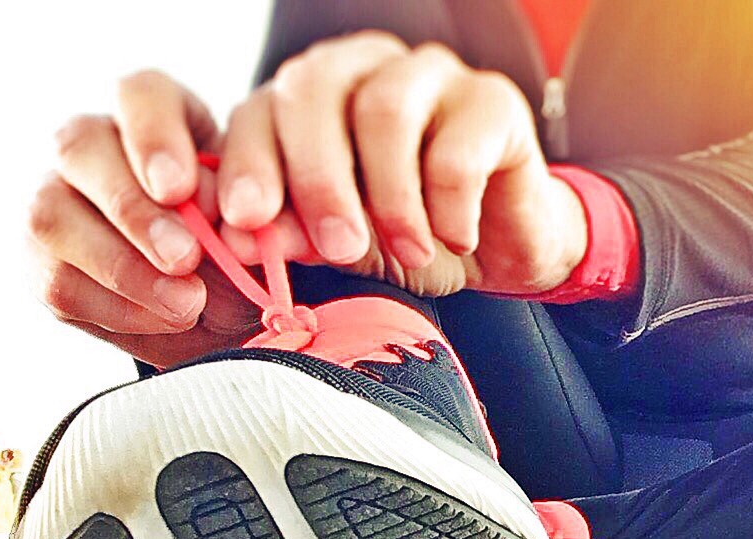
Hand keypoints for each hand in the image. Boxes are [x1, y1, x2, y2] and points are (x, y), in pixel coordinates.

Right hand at [28, 71, 262, 366]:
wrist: (230, 310)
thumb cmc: (249, 250)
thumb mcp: (263, 227)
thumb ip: (244, 213)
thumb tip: (227, 222)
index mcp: (160, 119)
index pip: (141, 94)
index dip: (154, 135)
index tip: (180, 188)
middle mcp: (97, 147)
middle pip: (83, 147)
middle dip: (134, 209)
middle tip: (186, 257)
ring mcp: (60, 199)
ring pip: (53, 215)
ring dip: (122, 267)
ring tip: (186, 302)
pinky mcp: (46, 261)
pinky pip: (58, 280)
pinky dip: (118, 308)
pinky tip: (167, 320)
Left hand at [215, 32, 587, 297]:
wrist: (507, 251)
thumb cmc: (417, 242)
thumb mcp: (351, 249)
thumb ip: (302, 237)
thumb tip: (245, 242)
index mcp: (313, 98)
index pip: (262, 110)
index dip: (249, 165)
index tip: (247, 224)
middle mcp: (366, 69)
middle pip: (317, 91)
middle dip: (318, 179)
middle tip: (335, 248)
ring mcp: (431, 75)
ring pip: (385, 111)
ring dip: (391, 199)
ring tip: (410, 254)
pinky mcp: (493, 100)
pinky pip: (457, 148)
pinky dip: (451, 207)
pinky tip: (459, 240)